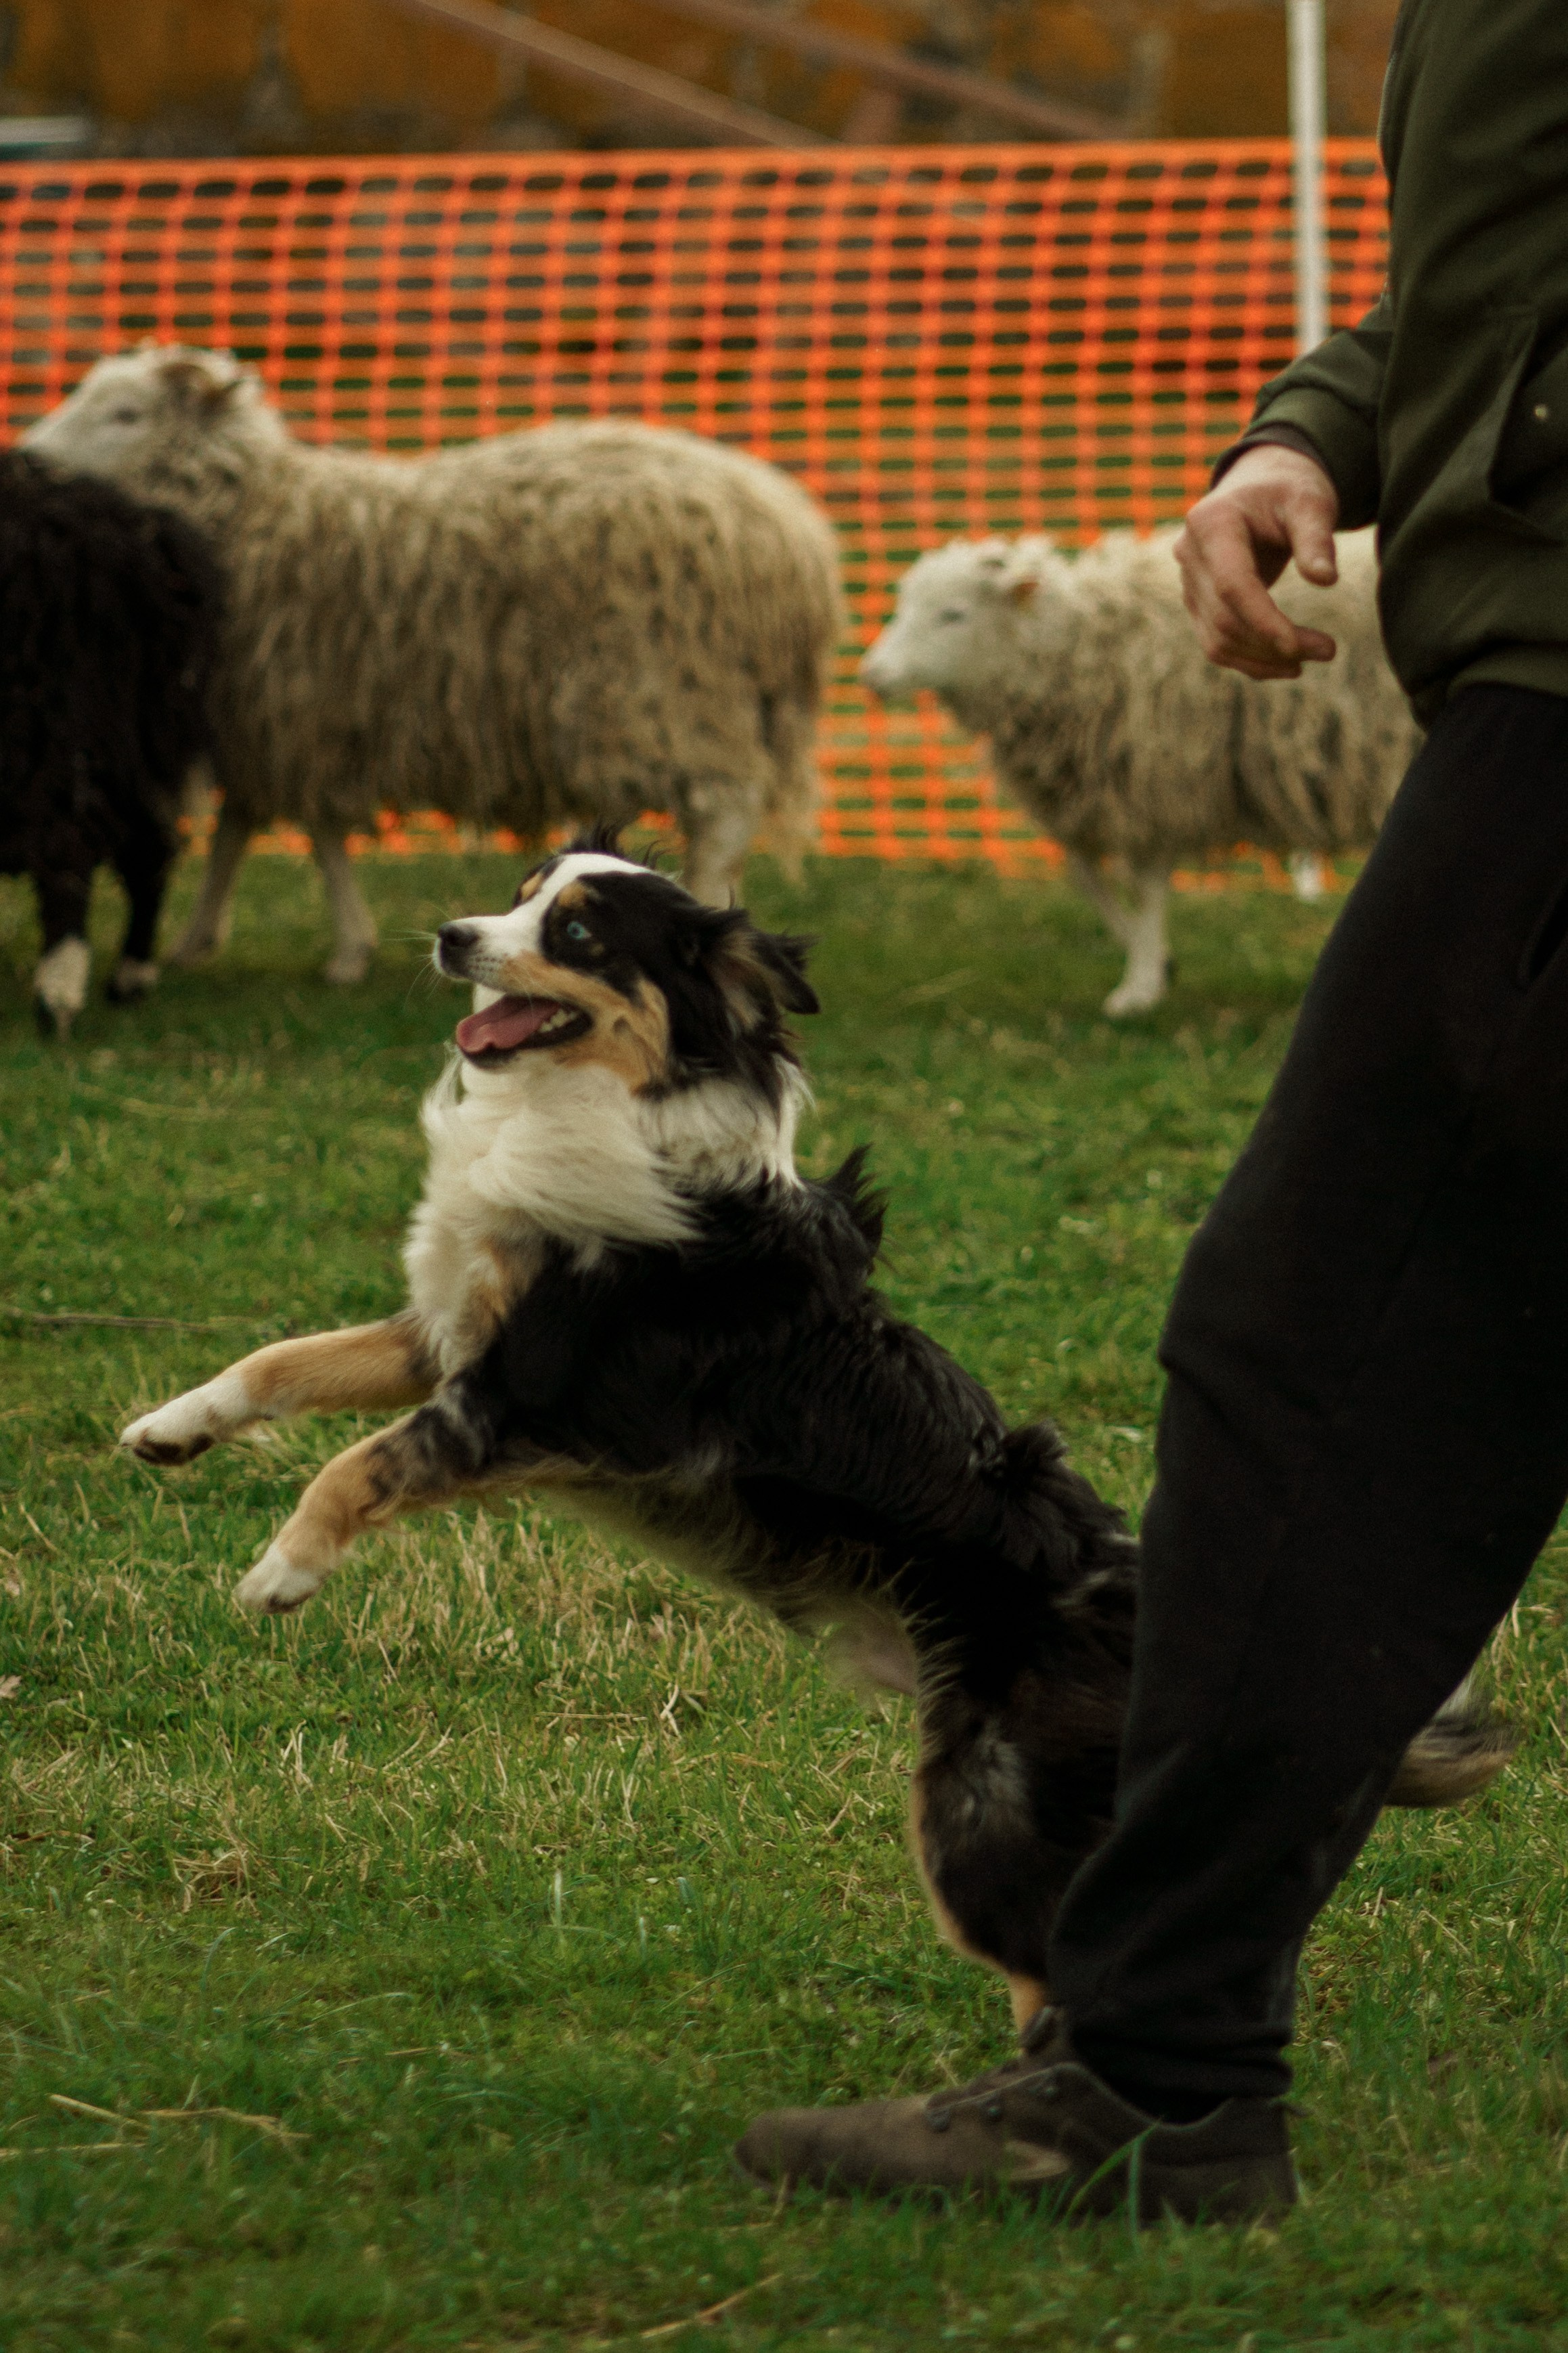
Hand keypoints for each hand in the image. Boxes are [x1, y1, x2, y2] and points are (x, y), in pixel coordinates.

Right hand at [1175, 446, 1341, 679]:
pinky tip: (1288, 663)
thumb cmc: (1290, 490)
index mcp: (1211, 522)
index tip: (1298, 647)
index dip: (1262, 621)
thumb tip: (1325, 580)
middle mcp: (1189, 554)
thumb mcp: (1310, 502)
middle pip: (1225, 618)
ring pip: (1217, 640)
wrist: (1261, 487)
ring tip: (1313, 658)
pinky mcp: (1197, 602)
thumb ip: (1316, 538)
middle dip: (1273, 644)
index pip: (1232, 585)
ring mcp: (1188, 581)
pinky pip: (1217, 642)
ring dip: (1264, 659)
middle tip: (1329, 651)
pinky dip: (1251, 659)